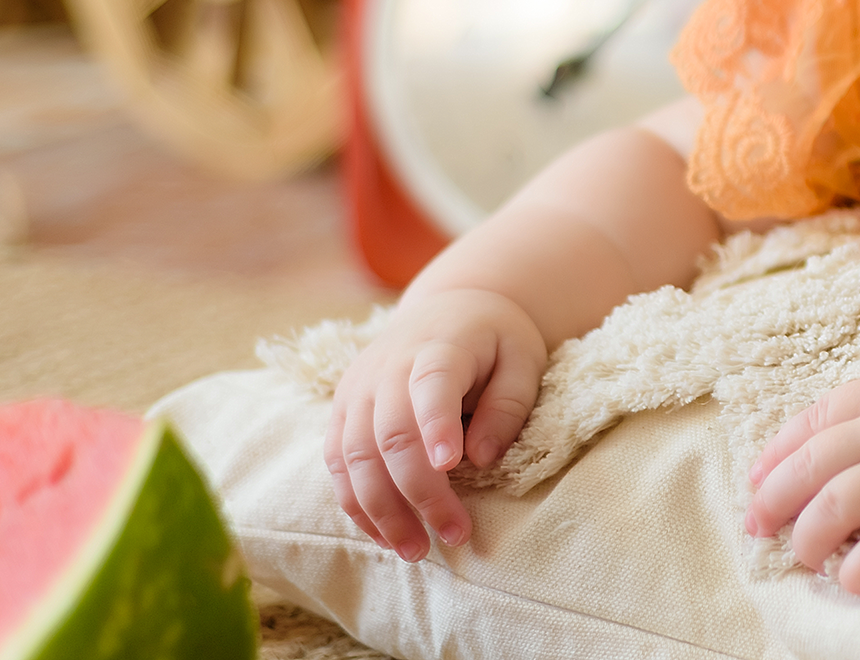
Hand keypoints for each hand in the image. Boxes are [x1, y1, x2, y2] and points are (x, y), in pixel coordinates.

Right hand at [324, 287, 546, 560]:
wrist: (446, 309)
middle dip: (419, 491)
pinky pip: (337, 464)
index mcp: (439, 347)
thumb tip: (480, 457)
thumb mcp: (522, 358)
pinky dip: (357, 505)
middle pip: (390, 434)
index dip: (435, 425)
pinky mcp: (341, 411)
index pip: (430, 385)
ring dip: (382, 511)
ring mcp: (357, 390)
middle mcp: (387, 367)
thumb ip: (508, 404)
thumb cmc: (493, 339)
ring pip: (355, 457)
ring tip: (417, 550)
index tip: (449, 466)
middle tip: (454, 534)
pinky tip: (385, 535)